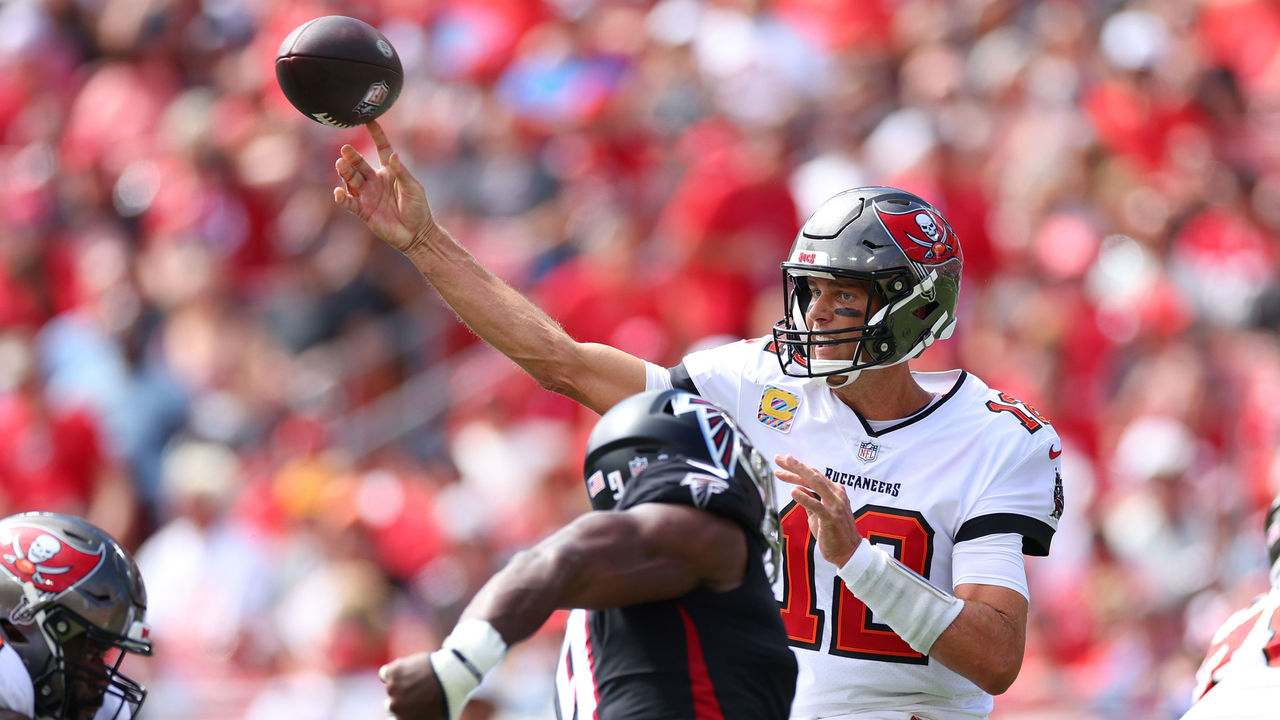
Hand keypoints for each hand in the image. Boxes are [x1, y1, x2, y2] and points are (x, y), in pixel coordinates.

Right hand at [334, 120, 435, 255]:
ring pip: (352, 180)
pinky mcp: (363, 211)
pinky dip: (343, 198)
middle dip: (352, 157)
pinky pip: (350, 202)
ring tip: (340, 164)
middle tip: (346, 150)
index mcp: (389, 171)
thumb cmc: (417, 208)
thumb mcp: (413, 188)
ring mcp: (367, 195)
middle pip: (360, 165)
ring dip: (345, 173)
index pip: (381, 148)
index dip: (376, 135)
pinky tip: (339, 192)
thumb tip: (394, 156)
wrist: (416, 234)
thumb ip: (401, 172)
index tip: (369, 120)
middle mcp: (375, 180)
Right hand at [380, 651, 445, 719]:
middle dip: (403, 699)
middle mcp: (395, 707)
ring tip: (419, 679)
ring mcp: (393, 689)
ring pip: (391, 688)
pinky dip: (393, 672)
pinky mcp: (393, 672)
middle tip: (419, 691)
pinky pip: (384, 674)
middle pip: (391, 705)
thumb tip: (416, 717)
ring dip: (400, 684)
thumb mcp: (438, 719)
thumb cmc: (450, 699)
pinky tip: (405, 671)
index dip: (403, 712)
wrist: (453, 675)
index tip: (411, 705)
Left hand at [774, 454, 862, 566]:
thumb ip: (810, 501)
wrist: (848, 552)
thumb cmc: (832, 533)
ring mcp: (835, 505)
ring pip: (816, 484)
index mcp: (834, 492)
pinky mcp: (831, 518)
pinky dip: (805, 498)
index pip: (813, 476)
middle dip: (795, 466)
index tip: (782, 463)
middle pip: (813, 475)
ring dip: (799, 473)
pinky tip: (793, 491)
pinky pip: (817, 505)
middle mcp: (836, 494)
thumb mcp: (818, 514)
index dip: (796, 469)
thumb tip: (797, 488)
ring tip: (785, 466)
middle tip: (779, 458)